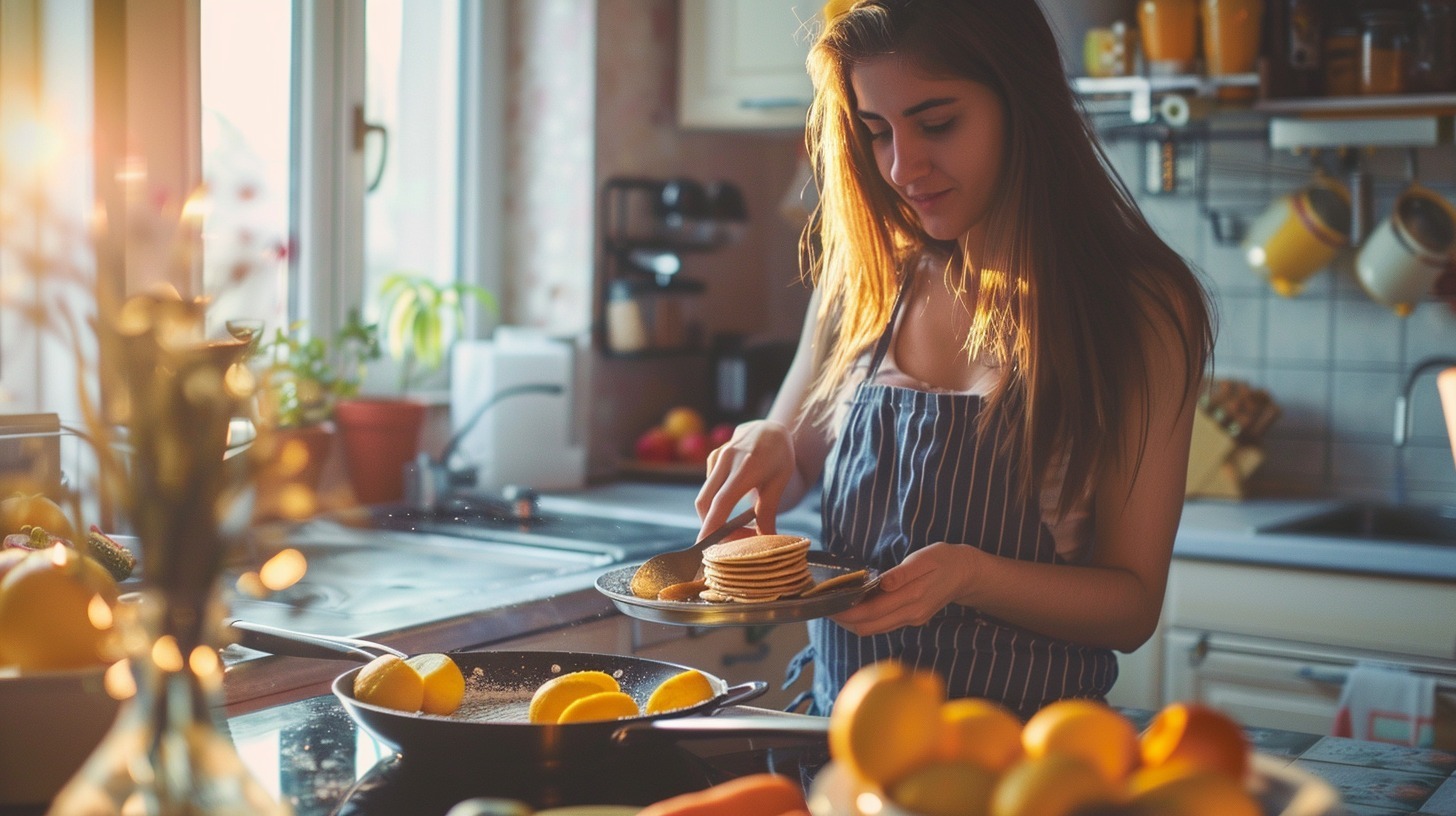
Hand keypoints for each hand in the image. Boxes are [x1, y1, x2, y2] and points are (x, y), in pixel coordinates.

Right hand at [694, 420, 795, 539]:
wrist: (769, 428)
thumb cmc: (779, 455)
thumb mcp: (778, 482)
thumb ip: (768, 512)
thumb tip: (766, 540)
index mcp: (746, 467)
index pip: (722, 501)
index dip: (711, 525)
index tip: (704, 545)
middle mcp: (726, 460)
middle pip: (705, 502)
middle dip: (710, 526)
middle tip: (729, 543)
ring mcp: (716, 458)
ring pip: (705, 496)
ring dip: (716, 516)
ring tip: (740, 526)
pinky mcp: (712, 458)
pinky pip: (709, 487)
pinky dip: (716, 502)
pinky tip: (734, 504)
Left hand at [829, 542, 977, 635]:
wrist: (967, 574)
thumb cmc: (944, 560)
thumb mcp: (924, 559)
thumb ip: (902, 573)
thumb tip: (882, 583)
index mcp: (911, 598)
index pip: (869, 613)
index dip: (845, 613)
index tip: (827, 605)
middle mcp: (909, 615)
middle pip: (867, 628)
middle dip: (844, 621)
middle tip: (825, 606)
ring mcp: (911, 620)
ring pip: (874, 629)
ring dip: (853, 622)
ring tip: (836, 606)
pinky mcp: (912, 619)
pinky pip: (883, 625)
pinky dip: (866, 619)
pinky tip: (857, 606)